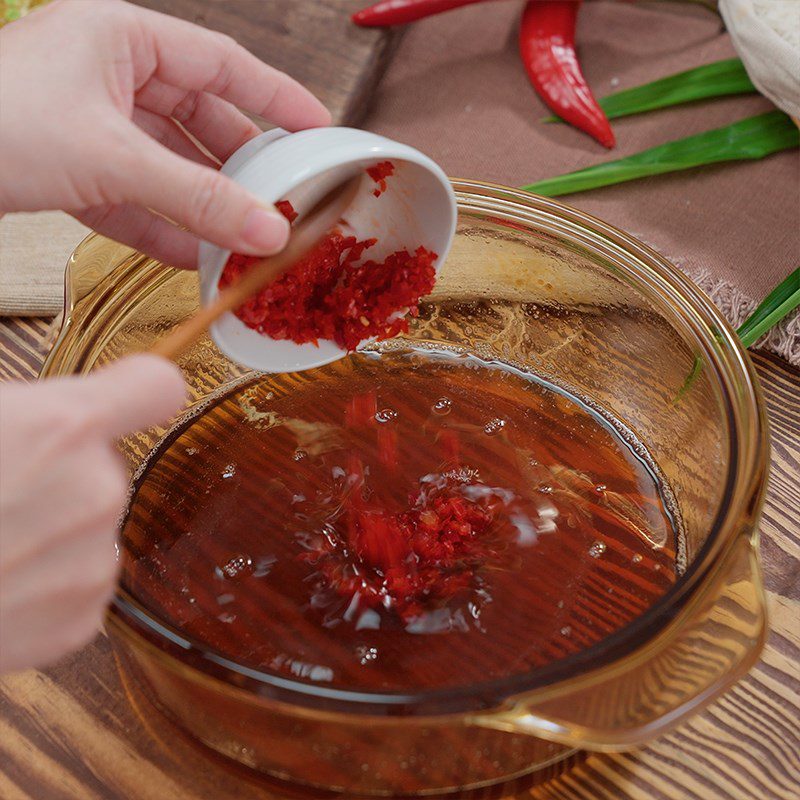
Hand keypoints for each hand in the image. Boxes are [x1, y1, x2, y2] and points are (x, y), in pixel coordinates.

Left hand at [0, 0, 330, 266]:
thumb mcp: (112, 157)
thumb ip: (196, 197)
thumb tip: (268, 231)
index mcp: (123, 38)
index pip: (223, 63)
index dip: (276, 98)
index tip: (319, 130)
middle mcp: (111, 75)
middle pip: (200, 121)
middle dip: (241, 168)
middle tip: (283, 202)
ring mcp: (91, 124)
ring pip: (170, 166)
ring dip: (204, 207)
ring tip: (245, 240)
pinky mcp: (73, 168)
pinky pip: (135, 199)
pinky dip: (164, 228)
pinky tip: (196, 258)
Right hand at [0, 356, 184, 671]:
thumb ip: (15, 413)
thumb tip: (22, 420)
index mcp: (62, 426)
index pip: (153, 387)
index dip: (136, 391)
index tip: (130, 398)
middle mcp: (95, 490)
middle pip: (102, 465)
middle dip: (58, 473)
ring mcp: (92, 560)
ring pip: (87, 527)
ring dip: (49, 531)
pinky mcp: (79, 620)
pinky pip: (77, 584)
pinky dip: (43, 587)